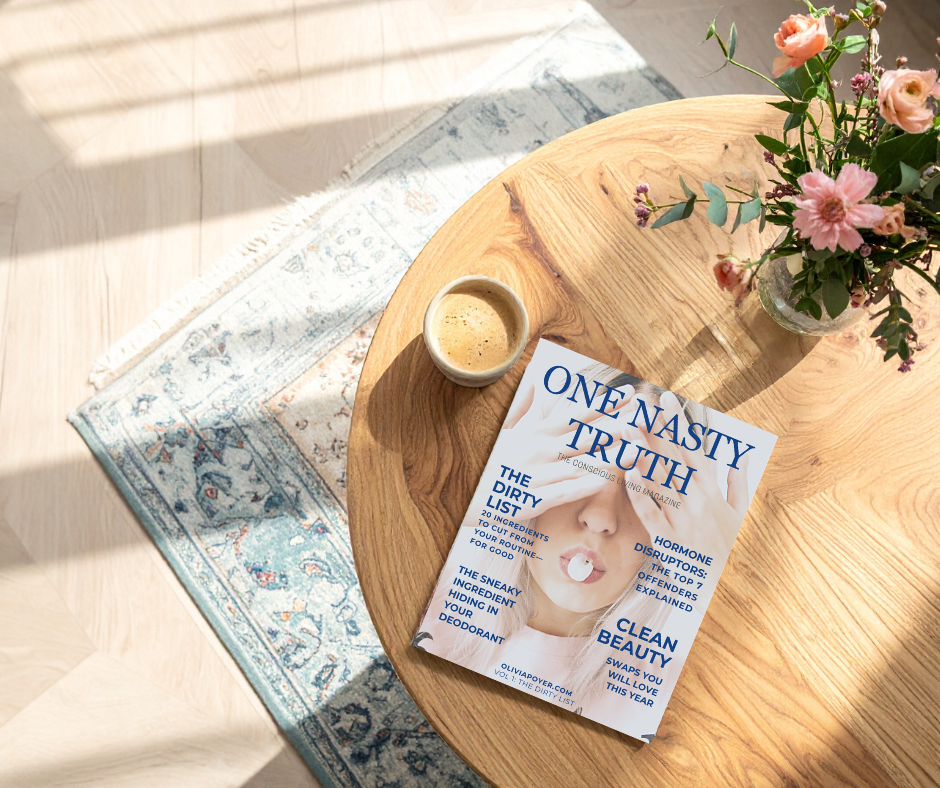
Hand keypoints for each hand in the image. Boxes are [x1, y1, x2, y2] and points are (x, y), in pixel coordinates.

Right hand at [489, 374, 635, 520]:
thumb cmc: (490, 462)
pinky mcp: (532, 499)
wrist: (464, 494)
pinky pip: (562, 491)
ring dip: (610, 456)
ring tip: (638, 449)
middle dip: (618, 425)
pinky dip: (583, 484)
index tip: (630, 393)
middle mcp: (540, 450)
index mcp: (537, 433)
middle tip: (646, 416)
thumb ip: (528, 407)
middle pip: (585, 436)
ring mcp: (537, 474)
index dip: (605, 405)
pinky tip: (604, 480)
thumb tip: (539, 380)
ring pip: (580, 463)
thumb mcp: (508, 430)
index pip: (577, 415)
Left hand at [616, 390, 749, 600]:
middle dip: (655, 428)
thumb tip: (740, 456)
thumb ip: (738, 483)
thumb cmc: (730, 549)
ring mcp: (683, 520)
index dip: (678, 424)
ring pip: (660, 481)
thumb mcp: (740, 514)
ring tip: (627, 427)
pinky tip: (629, 474)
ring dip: (642, 453)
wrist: (727, 591)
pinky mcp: (669, 542)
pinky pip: (653, 515)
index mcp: (712, 492)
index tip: (666, 399)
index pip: (692, 449)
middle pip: (673, 458)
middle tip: (639, 402)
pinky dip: (642, 494)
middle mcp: (698, 502)